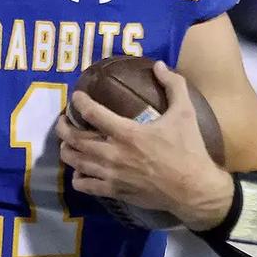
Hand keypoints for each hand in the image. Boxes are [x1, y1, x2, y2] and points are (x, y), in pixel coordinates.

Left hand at [55, 61, 233, 229]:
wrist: (194, 189)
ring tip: (67, 143)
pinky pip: (84, 185)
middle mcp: (113, 153)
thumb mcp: (185, 113)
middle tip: (63, 120)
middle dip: (63, 127)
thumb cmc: (189, 149)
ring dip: (67, 150)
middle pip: (74, 139)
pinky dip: (77, 177)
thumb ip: (173, 85)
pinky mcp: (114, 191)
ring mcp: (111, 174)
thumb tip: (159, 65)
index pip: (92, 113)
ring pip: (75, 162)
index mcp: (127, 132)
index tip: (76, 97)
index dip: (79, 102)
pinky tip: (80, 171)